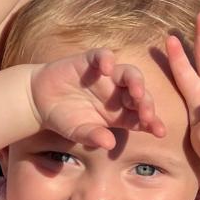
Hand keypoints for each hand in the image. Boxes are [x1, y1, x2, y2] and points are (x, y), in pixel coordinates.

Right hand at [29, 49, 165, 149]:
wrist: (39, 100)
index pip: (141, 117)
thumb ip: (93, 136)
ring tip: (137, 92)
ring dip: (135, 81)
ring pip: (129, 73)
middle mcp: (118, 93)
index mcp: (120, 112)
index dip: (152, 123)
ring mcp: (107, 76)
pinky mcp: (91, 61)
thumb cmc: (64, 118)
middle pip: (140, 94)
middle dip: (146, 104)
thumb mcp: (78, 131)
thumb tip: (109, 143)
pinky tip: (107, 69)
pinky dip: (107, 59)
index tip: (160, 132)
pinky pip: (103, 56)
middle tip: (148, 114)